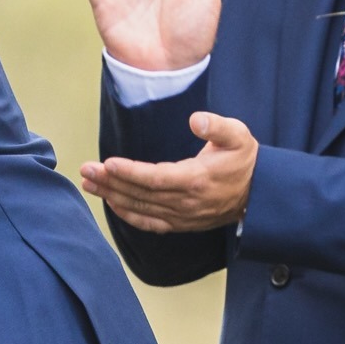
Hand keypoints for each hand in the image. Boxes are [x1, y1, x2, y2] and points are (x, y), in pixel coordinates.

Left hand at [78, 108, 258, 234]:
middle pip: (140, 194)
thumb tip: (195, 120)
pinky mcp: (181, 224)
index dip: (130, 172)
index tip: (107, 163)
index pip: (156, 178)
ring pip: (140, 208)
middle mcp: (186, 202)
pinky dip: (128, 216)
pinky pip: (149, 223)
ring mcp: (182, 216)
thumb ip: (217, 126)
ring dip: (112, 196)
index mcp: (196, 179)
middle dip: (110, 182)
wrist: (259, 194)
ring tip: (88, 184)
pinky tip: (111, 204)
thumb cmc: (244, 160)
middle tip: (85, 171)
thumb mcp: (238, 136)